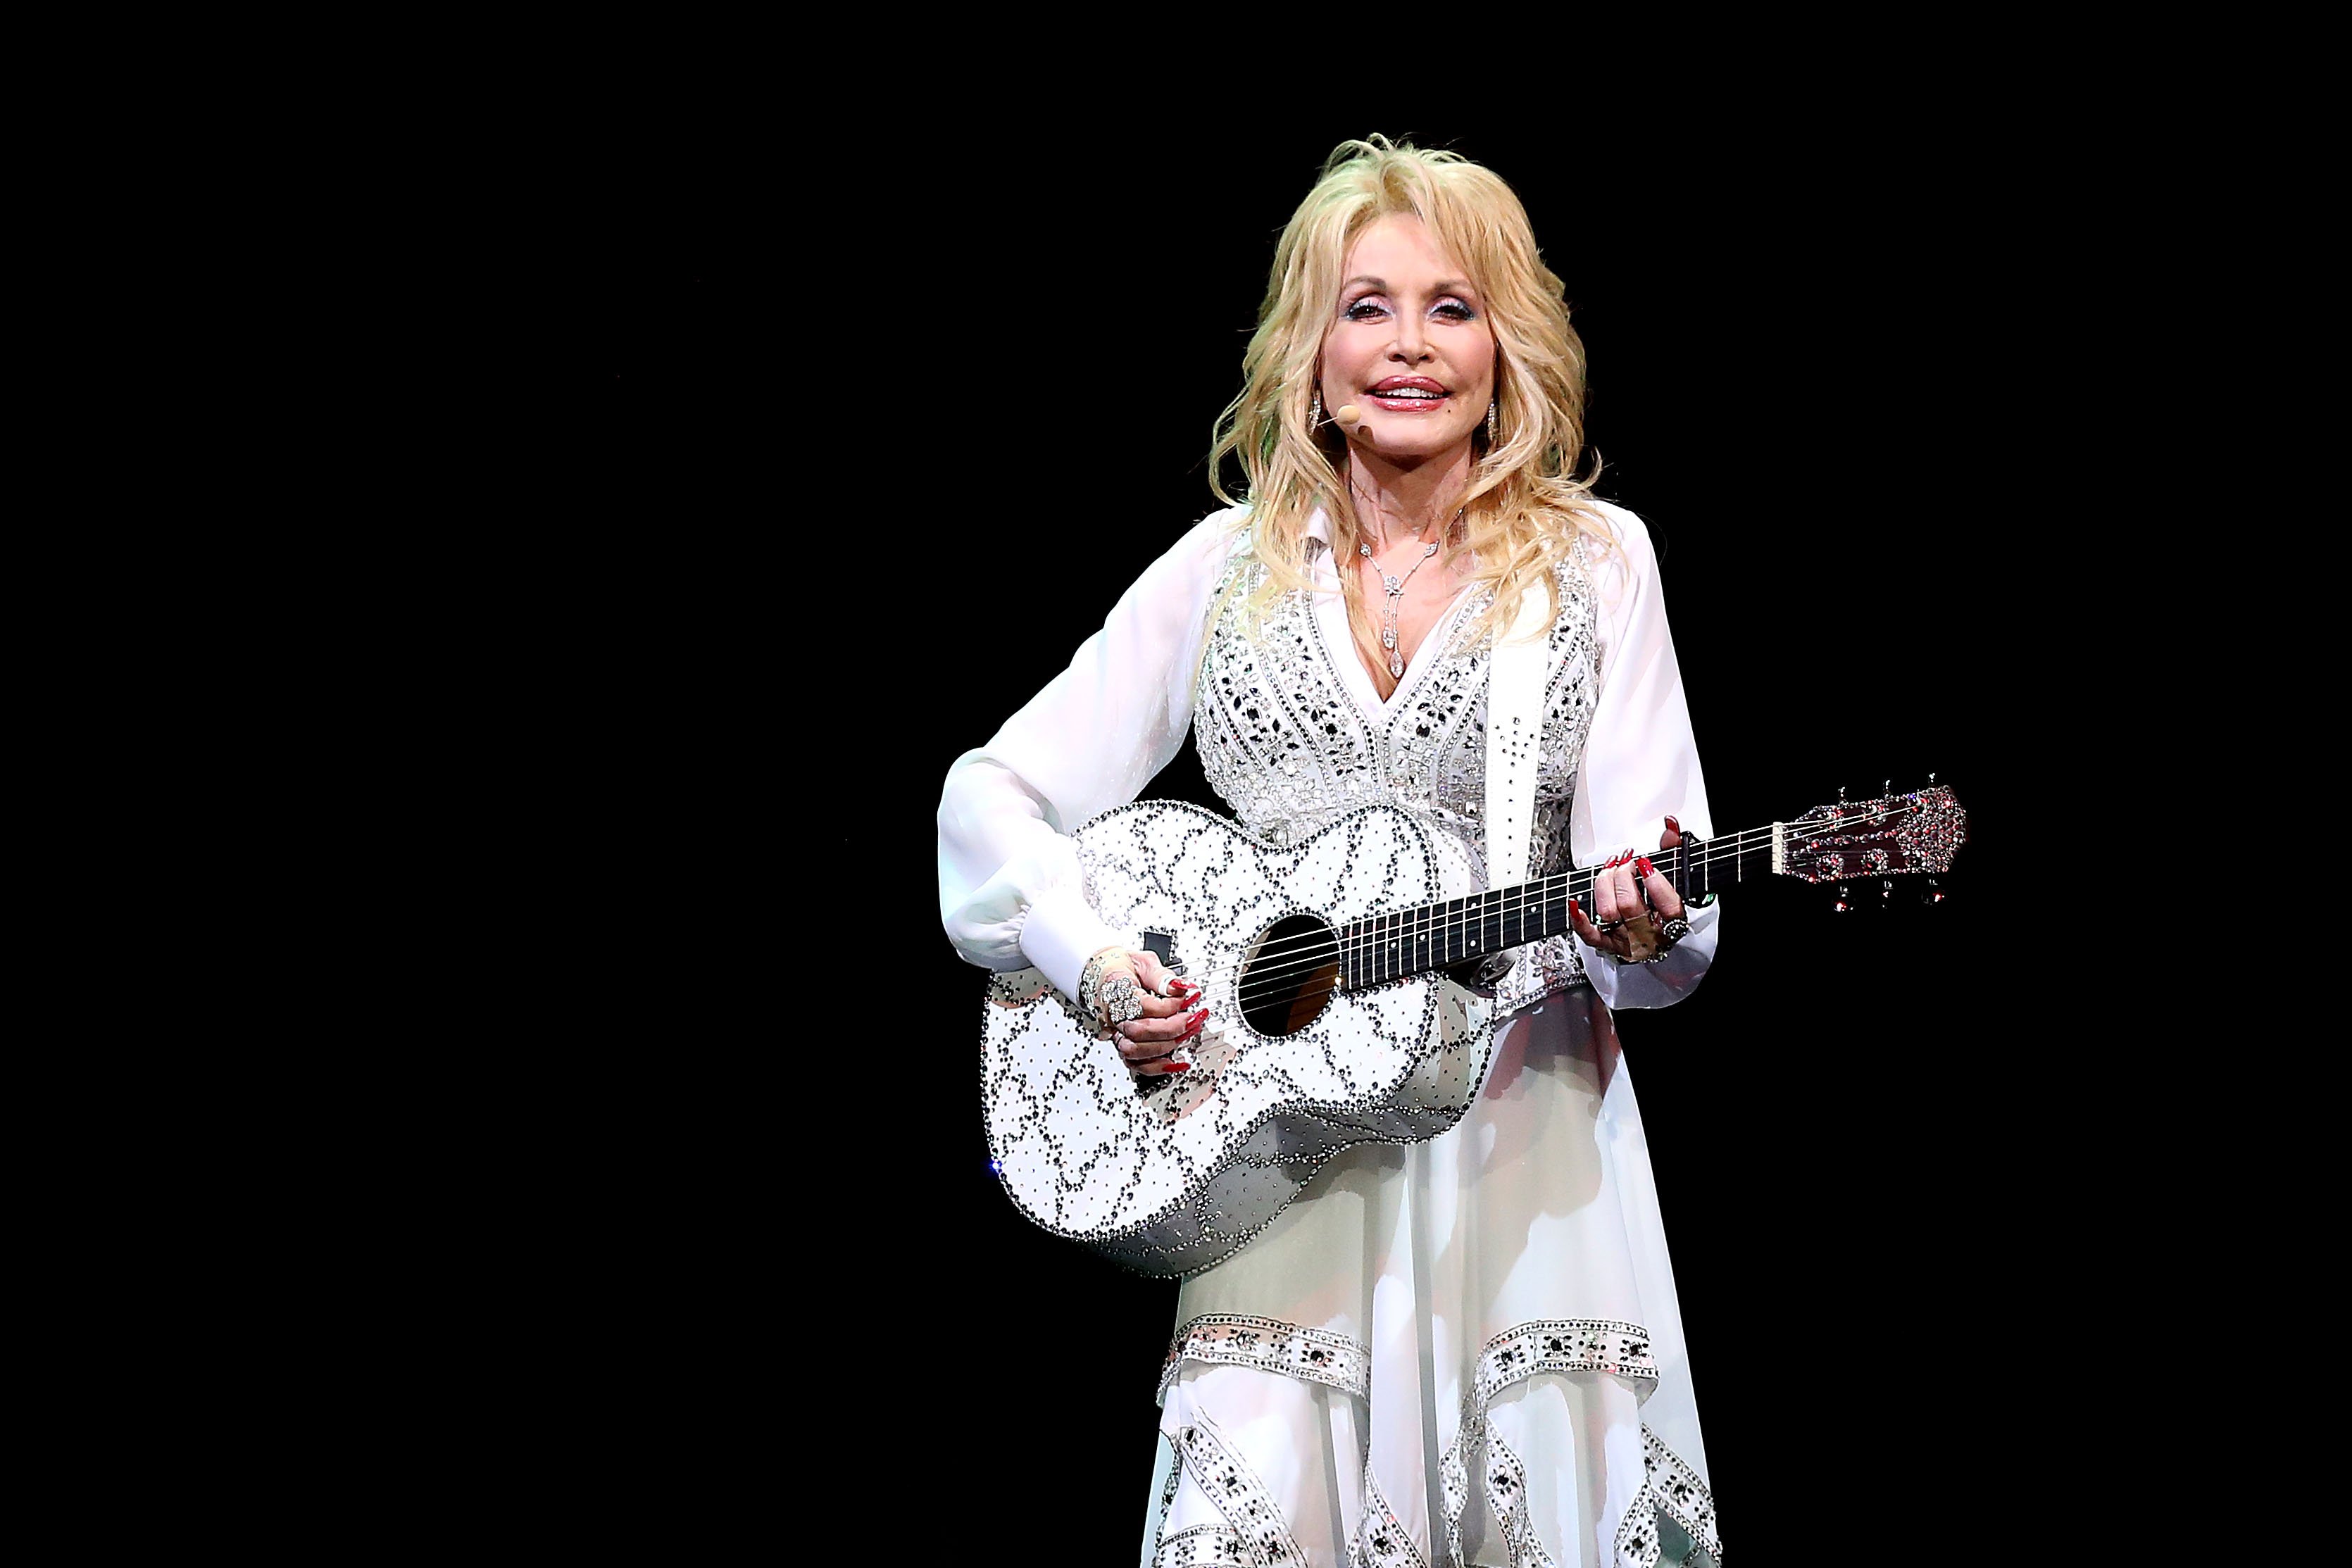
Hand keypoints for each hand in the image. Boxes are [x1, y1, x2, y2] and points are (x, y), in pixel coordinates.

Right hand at [1098, 948, 1207, 1077]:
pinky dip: (1158, 1067)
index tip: (1188, 997)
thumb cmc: (1123, 968)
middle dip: (1172, 1027)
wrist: (1103, 975)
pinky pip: (1136, 1064)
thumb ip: (1163, 976)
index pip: (1143, 1006)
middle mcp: (1113, 1015)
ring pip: (1136, 1050)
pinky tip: (1176, 1062)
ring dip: (1167, 1045)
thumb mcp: (1145, 962)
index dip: (1170, 1005)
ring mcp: (1116, 1032)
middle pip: (1139, 1031)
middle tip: (1193, 1017)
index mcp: (1116, 990)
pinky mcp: (1123, 1042)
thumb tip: (1182, 987)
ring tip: (1188, 1032)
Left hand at [1569, 816, 1689, 963]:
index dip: (1655, 884)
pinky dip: (1579, 920)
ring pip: (1608, 912)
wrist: (1653, 934)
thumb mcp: (1675, 878)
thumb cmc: (1663, 905)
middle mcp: (1648, 934)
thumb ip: (1672, 850)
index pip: (1668, 907)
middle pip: (1630, 905)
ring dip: (1604, 884)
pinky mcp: (1607, 942)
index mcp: (1672, 922)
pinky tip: (1575, 904)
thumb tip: (1670, 825)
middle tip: (1626, 863)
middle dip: (1624, 876)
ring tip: (1610, 869)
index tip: (1645, 864)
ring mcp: (1626, 939)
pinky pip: (1590, 935)